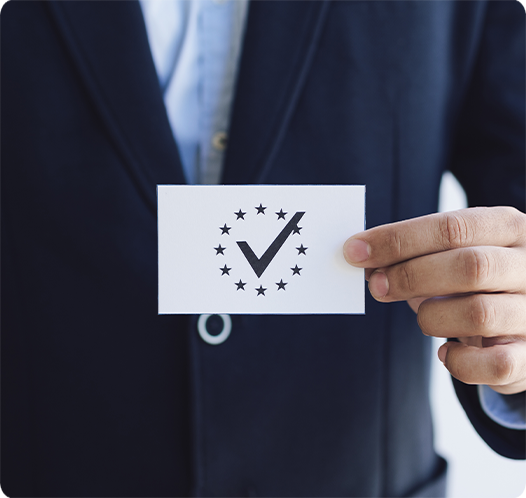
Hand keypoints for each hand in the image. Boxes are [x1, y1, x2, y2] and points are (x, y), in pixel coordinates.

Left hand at [343, 207, 525, 394]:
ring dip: (432, 317)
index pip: (452, 228)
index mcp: (510, 229)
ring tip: (424, 317)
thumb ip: (417, 252)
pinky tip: (447, 353)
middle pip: (469, 267)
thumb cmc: (480, 279)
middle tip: (376, 285)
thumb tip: (364, 258)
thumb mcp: (456, 253)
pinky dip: (459, 362)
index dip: (397, 239)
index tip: (355, 250)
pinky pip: (494, 365)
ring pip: (478, 314)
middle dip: (410, 276)